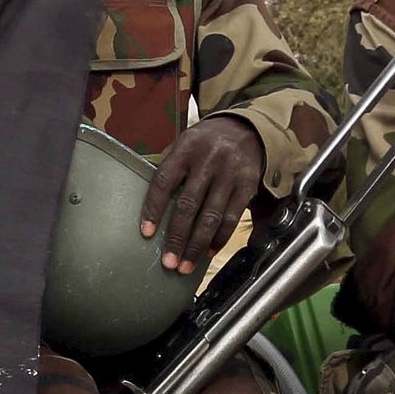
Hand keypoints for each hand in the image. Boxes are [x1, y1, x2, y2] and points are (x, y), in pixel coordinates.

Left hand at [142, 116, 263, 273]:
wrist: (245, 127)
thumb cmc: (205, 142)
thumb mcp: (184, 144)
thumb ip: (170, 170)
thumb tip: (150, 207)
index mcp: (185, 148)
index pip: (164, 181)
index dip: (153, 209)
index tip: (146, 233)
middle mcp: (208, 160)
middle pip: (189, 204)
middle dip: (177, 237)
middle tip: (168, 262)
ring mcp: (230, 173)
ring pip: (212, 216)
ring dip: (197, 245)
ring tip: (186, 266)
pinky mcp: (248, 184)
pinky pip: (232, 217)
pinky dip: (220, 238)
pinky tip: (208, 252)